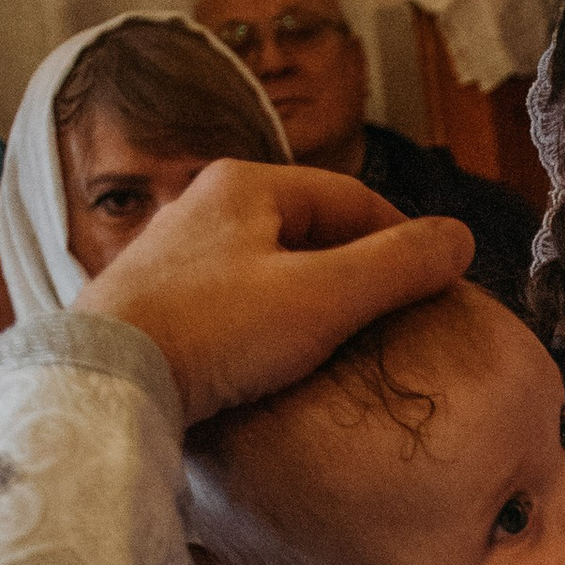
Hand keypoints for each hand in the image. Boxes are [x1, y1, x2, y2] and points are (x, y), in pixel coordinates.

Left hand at [76, 158, 471, 426]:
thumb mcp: (323, 297)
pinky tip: (274, 367)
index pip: (350, 197)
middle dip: (355, 272)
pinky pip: (229, 307)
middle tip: (393, 321)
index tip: (434, 284)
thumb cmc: (214, 330)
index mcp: (245, 184)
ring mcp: (170, 257)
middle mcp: (202, 206)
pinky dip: (263, 328)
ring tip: (340, 348)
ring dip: (309, 303)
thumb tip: (461, 238)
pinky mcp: (149, 306)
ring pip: (266, 271)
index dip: (403, 238)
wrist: (104, 380)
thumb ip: (397, 266)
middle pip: (307, 233)